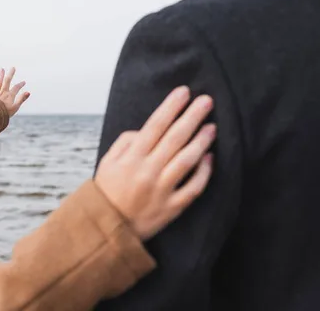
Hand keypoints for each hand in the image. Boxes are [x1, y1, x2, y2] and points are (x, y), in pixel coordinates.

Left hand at [0, 67, 29, 116]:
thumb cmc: (4, 113)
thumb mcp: (15, 107)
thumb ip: (21, 99)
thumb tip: (28, 92)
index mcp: (9, 96)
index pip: (16, 88)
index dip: (20, 85)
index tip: (23, 82)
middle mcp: (3, 93)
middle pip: (7, 81)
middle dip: (11, 74)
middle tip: (13, 68)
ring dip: (0, 76)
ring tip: (2, 69)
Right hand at [95, 86, 215, 240]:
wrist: (108, 228)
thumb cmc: (108, 190)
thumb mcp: (107, 162)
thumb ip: (125, 142)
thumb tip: (146, 130)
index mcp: (131, 158)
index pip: (155, 126)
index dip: (171, 107)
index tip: (184, 92)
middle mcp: (147, 171)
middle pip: (174, 138)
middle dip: (192, 116)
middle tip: (207, 100)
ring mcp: (162, 190)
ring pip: (187, 160)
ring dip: (201, 140)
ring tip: (211, 126)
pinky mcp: (173, 207)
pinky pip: (193, 187)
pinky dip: (203, 172)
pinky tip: (210, 157)